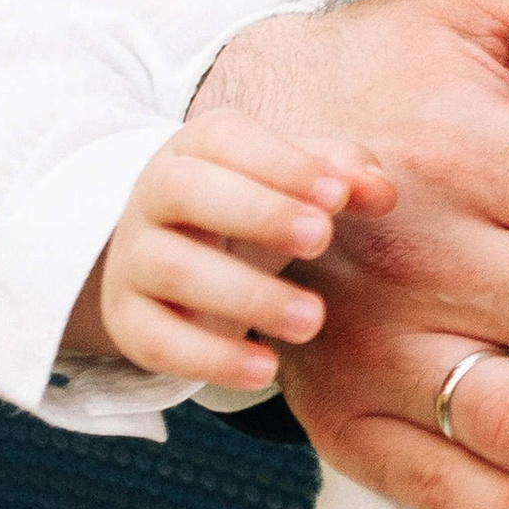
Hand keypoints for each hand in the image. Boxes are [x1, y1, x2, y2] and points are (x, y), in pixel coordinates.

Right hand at [71, 111, 394, 392]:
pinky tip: (264, 369)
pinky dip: (210, 359)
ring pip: (174, 269)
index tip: (337, 196)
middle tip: (321, 237)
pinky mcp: (128, 321)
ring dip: (246, 295)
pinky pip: (158, 341)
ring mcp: (133, 259)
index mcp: (196, 149)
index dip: (280, 164)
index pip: (224, 139)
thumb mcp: (292, 185)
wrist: (169, 263)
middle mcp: (152, 195)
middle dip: (258, 212)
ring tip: (312, 319)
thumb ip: (339, 177)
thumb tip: (379, 191)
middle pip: (186, 190)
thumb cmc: (251, 210)